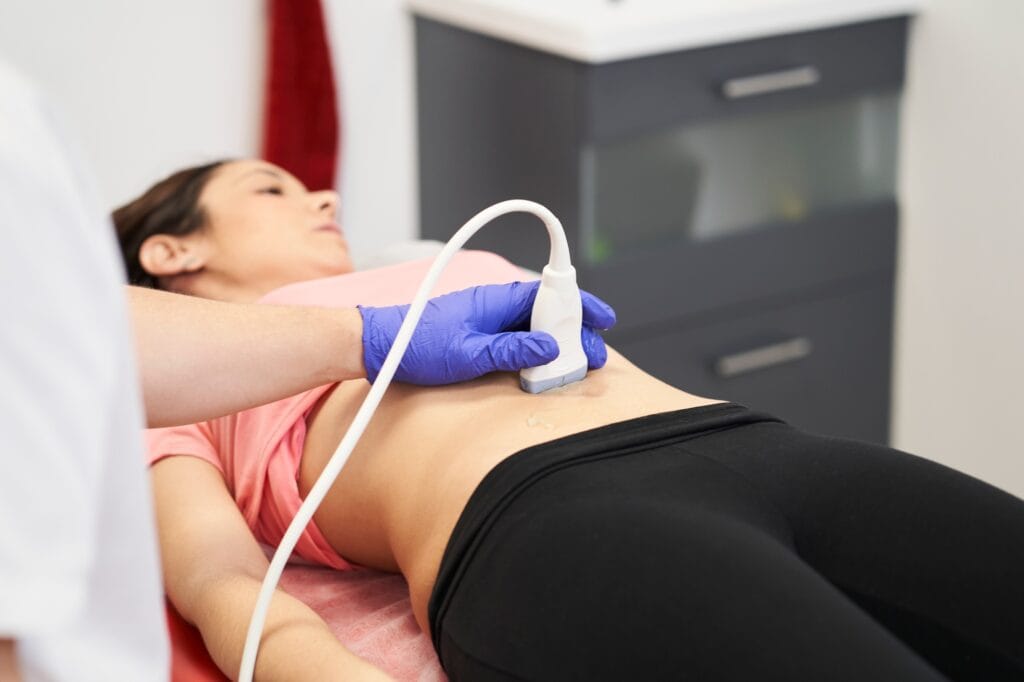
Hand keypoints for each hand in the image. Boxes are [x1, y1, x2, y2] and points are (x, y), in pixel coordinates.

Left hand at [358, 280, 615, 384]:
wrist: (378, 344)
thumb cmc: (417, 346)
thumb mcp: (468, 354)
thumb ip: (511, 350)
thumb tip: (551, 346)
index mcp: (495, 299)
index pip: (549, 296)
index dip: (581, 307)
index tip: (604, 320)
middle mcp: (494, 304)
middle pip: (546, 312)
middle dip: (575, 331)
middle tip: (594, 355)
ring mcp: (487, 318)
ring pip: (533, 325)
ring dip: (555, 342)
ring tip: (574, 364)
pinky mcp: (478, 332)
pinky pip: (516, 335)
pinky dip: (535, 347)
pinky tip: (543, 364)